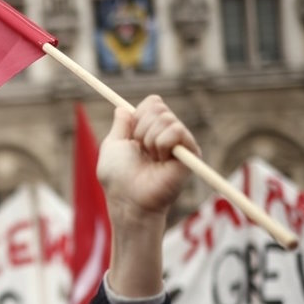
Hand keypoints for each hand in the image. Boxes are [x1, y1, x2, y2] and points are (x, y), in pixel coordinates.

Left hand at [97, 96, 199, 298]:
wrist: (129, 200)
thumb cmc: (118, 178)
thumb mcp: (112, 146)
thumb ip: (119, 125)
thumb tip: (121, 108)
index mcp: (149, 131)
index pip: (153, 103)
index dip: (139, 115)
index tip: (131, 137)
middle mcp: (167, 135)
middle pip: (158, 107)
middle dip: (141, 128)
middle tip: (142, 152)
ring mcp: (180, 144)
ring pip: (166, 118)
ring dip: (150, 139)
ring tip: (152, 160)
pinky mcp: (191, 153)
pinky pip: (176, 131)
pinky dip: (162, 144)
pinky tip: (161, 161)